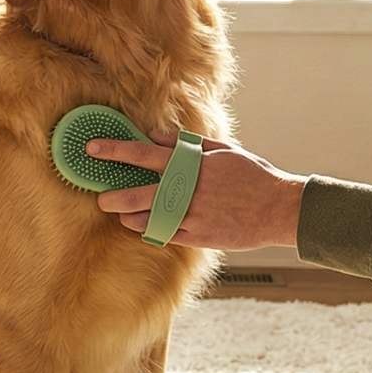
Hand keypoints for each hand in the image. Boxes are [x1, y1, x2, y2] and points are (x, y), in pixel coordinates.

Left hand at [88, 133, 307, 250]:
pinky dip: (152, 229)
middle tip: (99, 197)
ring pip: (149, 218)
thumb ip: (189, 144)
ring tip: (119, 213)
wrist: (279, 208)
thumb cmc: (253, 175)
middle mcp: (189, 189)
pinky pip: (167, 234)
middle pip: (139, 192)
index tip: (93, 148)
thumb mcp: (223, 151)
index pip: (144, 154)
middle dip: (113, 195)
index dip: (115, 151)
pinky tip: (142, 225)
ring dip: (130, 216)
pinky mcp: (200, 236)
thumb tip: (157, 136)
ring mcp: (194, 215)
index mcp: (193, 164)